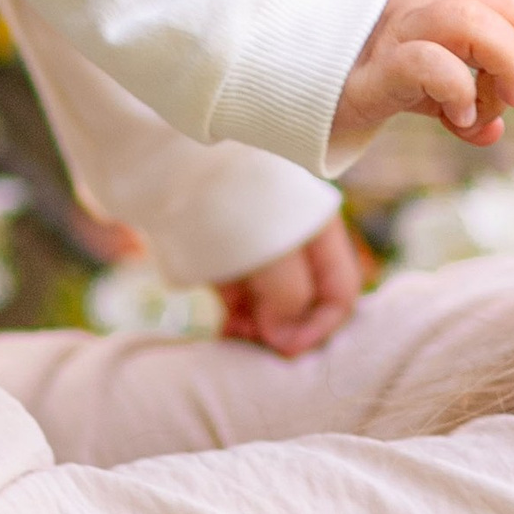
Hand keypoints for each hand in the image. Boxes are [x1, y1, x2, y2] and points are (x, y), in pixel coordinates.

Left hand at [217, 214, 368, 356]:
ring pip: (272, 306)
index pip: (341, 293)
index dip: (321, 327)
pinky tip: (225, 329)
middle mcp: (296, 245)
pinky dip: (237, 318)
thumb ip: (290, 295)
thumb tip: (285, 337)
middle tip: (255, 343)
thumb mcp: (273, 250)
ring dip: (259, 329)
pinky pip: (241, 300)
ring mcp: (260, 252)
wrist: (173, 163)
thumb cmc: (234, 202)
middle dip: (285, 330)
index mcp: (321, 234)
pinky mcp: (227, 259)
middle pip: (305, 303)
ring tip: (233, 336)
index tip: (286, 350)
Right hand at [329, 0, 513, 157]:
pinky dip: (458, 90)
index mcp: (434, 1)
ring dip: (504, 62)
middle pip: (501, 2)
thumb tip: (493, 132)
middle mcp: (417, 5)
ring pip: (469, 19)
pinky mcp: (372, 70)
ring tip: (502, 104)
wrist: (282, 84)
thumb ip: (458, 102)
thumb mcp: (418, 89)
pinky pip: (428, 63)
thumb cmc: (353, 80)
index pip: (508, 0)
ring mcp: (393, 32)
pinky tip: (456, 117)